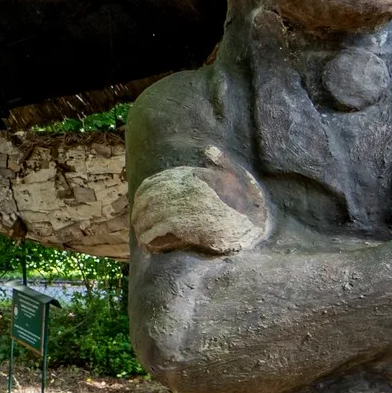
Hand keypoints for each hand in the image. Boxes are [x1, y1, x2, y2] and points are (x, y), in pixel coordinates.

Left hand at [131, 149, 269, 255]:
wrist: (254, 223)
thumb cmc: (247, 202)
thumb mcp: (237, 175)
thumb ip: (221, 162)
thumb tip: (210, 149)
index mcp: (191, 178)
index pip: (156, 182)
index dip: (144, 194)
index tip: (140, 202)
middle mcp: (184, 190)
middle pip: (150, 200)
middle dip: (140, 211)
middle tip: (137, 221)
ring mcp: (183, 207)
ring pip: (151, 216)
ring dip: (142, 226)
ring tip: (140, 234)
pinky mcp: (184, 226)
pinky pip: (159, 231)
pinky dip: (150, 238)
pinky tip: (147, 244)